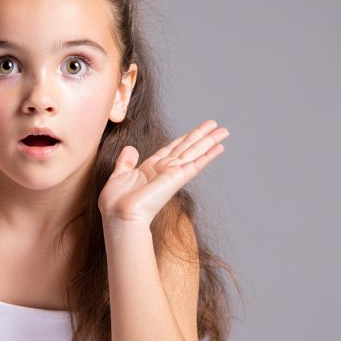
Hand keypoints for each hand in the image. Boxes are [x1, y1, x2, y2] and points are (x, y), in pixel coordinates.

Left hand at [98, 120, 228, 228]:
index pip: (171, 148)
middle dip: (201, 135)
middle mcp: (164, 170)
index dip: (184, 138)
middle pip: (187, 147)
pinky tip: (219, 148)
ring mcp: (172, 174)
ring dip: (209, 141)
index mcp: (151, 168)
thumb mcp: (118, 176)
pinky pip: (195, 165)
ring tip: (224, 131)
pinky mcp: (176, 179)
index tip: (195, 130)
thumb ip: (125, 162)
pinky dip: (208, 156)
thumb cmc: (116, 203)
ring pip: (194, 153)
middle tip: (216, 124)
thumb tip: (130, 148)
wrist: (120, 216)